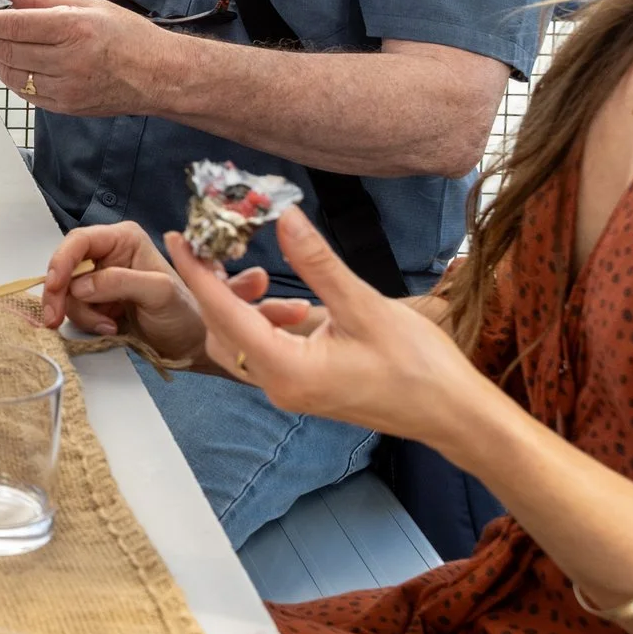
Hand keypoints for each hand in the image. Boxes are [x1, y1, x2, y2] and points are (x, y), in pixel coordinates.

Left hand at [0, 0, 169, 115]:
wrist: (159, 75)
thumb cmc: (126, 35)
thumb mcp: (87, 4)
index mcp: (73, 29)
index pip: (14, 25)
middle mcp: (68, 60)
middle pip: (7, 51)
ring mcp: (66, 88)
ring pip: (12, 74)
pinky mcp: (65, 107)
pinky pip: (26, 91)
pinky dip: (11, 75)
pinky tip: (6, 62)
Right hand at [38, 221, 273, 364]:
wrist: (191, 346)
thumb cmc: (185, 313)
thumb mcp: (159, 293)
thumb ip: (120, 282)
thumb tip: (79, 285)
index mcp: (123, 240)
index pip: (80, 241)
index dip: (62, 261)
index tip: (55, 286)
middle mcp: (108, 255)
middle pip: (65, 267)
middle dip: (60, 293)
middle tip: (54, 319)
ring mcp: (100, 280)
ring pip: (67, 292)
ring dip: (80, 313)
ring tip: (108, 327)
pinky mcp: (97, 302)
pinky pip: (74, 309)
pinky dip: (86, 322)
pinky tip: (109, 329)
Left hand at [163, 206, 488, 443]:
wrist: (454, 415)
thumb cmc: (419, 367)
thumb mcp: (365, 306)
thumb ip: (318, 263)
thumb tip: (283, 218)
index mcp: (287, 370)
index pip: (224, 312)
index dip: (197, 272)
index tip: (178, 237)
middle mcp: (278, 386)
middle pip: (221, 330)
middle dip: (214, 285)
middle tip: (216, 245)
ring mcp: (288, 390)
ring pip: (238, 342)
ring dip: (239, 304)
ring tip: (257, 273)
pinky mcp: (302, 387)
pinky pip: (262, 351)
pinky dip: (263, 321)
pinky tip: (294, 304)